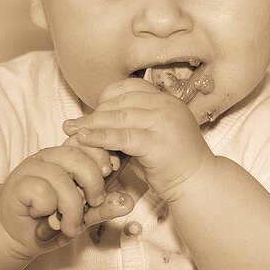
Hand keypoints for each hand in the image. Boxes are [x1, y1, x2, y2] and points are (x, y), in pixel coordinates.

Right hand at [0, 135, 133, 255]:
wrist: (18, 235)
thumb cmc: (53, 220)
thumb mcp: (85, 214)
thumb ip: (104, 207)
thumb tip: (128, 202)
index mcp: (68, 155)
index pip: (90, 142)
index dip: (104, 157)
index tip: (111, 173)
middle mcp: (50, 157)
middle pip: (78, 159)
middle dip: (93, 184)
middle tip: (94, 203)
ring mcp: (32, 168)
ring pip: (61, 179)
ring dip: (72, 207)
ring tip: (71, 225)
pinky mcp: (17, 184)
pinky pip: (42, 192)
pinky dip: (49, 208)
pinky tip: (45, 215)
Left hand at [61, 77, 214, 201]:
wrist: (197, 183)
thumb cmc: (173, 162)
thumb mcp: (154, 134)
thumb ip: (135, 123)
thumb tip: (101, 119)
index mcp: (167, 100)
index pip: (130, 87)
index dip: (107, 97)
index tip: (91, 111)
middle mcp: (167, 106)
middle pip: (121, 102)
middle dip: (93, 113)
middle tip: (71, 124)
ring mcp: (164, 123)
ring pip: (119, 117)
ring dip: (91, 124)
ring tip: (71, 131)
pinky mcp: (158, 143)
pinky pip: (122, 137)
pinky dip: (100, 137)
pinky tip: (84, 140)